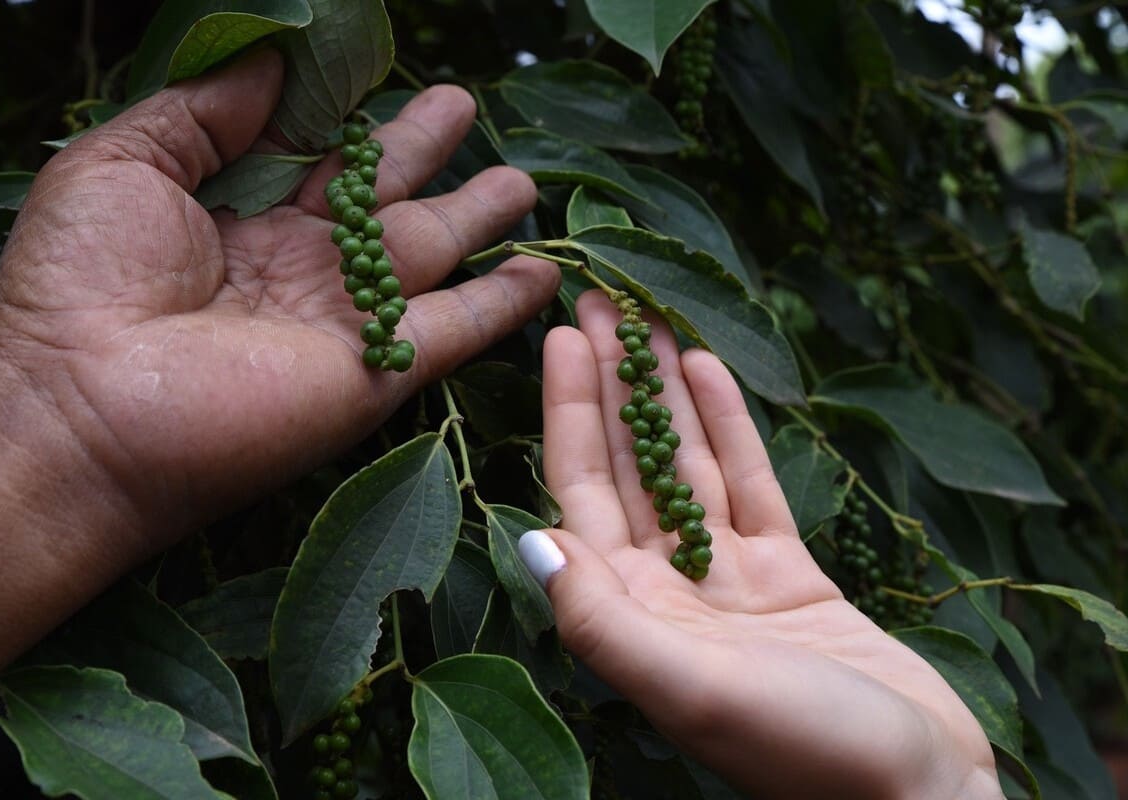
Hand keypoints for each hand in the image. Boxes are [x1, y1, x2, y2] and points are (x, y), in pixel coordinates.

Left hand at [0, 50, 556, 712]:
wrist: (83, 410)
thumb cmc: (79, 282)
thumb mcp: (121, 162)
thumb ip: (203, 110)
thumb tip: (272, 60)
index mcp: (239, 215)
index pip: (313, 154)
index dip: (352, 114)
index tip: (384, 73)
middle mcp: (298, 263)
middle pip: (382, 196)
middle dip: (424, 152)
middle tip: (463, 107)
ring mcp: (343, 318)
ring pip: (430, 254)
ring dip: (476, 219)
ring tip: (521, 185)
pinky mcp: (376, 370)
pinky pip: (456, 330)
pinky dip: (502, 304)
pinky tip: (541, 275)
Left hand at [525, 292, 999, 798]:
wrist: (920, 792)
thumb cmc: (804, 753)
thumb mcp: (691, 689)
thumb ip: (604, 621)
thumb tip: (531, 542)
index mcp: (631, 615)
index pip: (582, 494)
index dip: (569, 414)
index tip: (559, 338)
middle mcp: (667, 591)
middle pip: (626, 468)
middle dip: (609, 386)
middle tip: (596, 302)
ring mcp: (727, 580)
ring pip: (684, 467)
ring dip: (663, 394)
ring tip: (648, 316)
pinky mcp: (787, 574)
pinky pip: (748, 486)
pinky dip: (728, 427)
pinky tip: (707, 368)